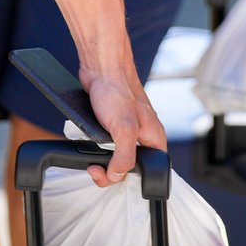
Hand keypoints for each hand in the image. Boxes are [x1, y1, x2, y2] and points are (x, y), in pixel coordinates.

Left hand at [80, 66, 166, 187]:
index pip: (148, 172)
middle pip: (130, 167)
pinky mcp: (114, 124)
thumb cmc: (117, 89)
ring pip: (117, 157)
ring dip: (102, 160)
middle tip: (95, 168)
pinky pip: (107, 145)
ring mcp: (128, 130)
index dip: (128, 178)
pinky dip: (97, 148)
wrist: (101, 67)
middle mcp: (144, 135)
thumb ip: (125, 157)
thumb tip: (117, 175)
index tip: (110, 174)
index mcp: (154, 138)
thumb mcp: (124, 129)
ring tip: (92, 158)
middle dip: (110, 171)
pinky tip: (91, 143)